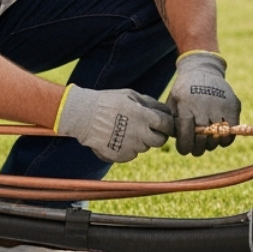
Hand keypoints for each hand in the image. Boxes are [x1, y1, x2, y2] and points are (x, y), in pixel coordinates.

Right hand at [54, 85, 172, 162]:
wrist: (83, 116)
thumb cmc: (107, 102)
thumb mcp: (129, 95)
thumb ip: (149, 103)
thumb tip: (165, 110)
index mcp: (143, 116)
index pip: (167, 125)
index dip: (169, 125)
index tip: (166, 124)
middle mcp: (139, 133)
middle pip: (159, 141)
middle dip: (157, 135)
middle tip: (147, 129)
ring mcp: (130, 147)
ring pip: (144, 148)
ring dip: (140, 141)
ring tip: (125, 129)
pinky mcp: (121, 156)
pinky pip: (131, 154)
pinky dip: (128, 148)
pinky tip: (118, 137)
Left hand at [167, 51, 241, 155]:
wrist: (203, 69)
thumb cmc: (184, 90)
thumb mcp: (173, 102)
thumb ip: (172, 122)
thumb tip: (176, 142)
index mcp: (186, 105)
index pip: (186, 135)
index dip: (185, 147)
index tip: (184, 149)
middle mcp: (203, 105)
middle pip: (202, 139)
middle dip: (197, 149)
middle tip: (195, 149)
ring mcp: (220, 105)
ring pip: (217, 138)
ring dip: (211, 145)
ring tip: (206, 142)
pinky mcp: (233, 106)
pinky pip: (231, 132)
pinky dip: (225, 140)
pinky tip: (218, 137)